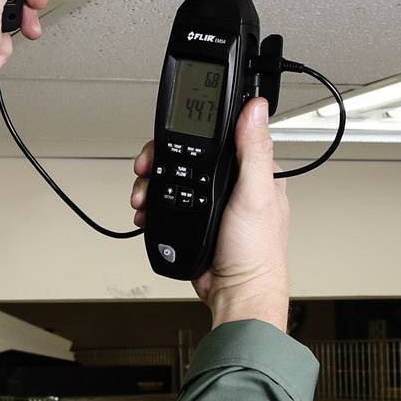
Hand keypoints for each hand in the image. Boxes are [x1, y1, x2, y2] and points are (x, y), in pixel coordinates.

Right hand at [128, 99, 289, 329]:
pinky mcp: (196, 218)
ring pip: (175, 178)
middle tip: (146, 167)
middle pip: (190, 155)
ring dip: (153, 183)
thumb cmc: (256, 251)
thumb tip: (257, 108)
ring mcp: (212, 201)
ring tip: (144, 194)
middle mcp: (233, 183)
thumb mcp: (256, 194)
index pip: (220, 136)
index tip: (171, 134)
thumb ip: (253, 150)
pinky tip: (148, 209)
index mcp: (253, 170)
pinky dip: (154, 204)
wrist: (237, 292)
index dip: (193, 131)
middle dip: (162, 159)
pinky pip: (169, 202)